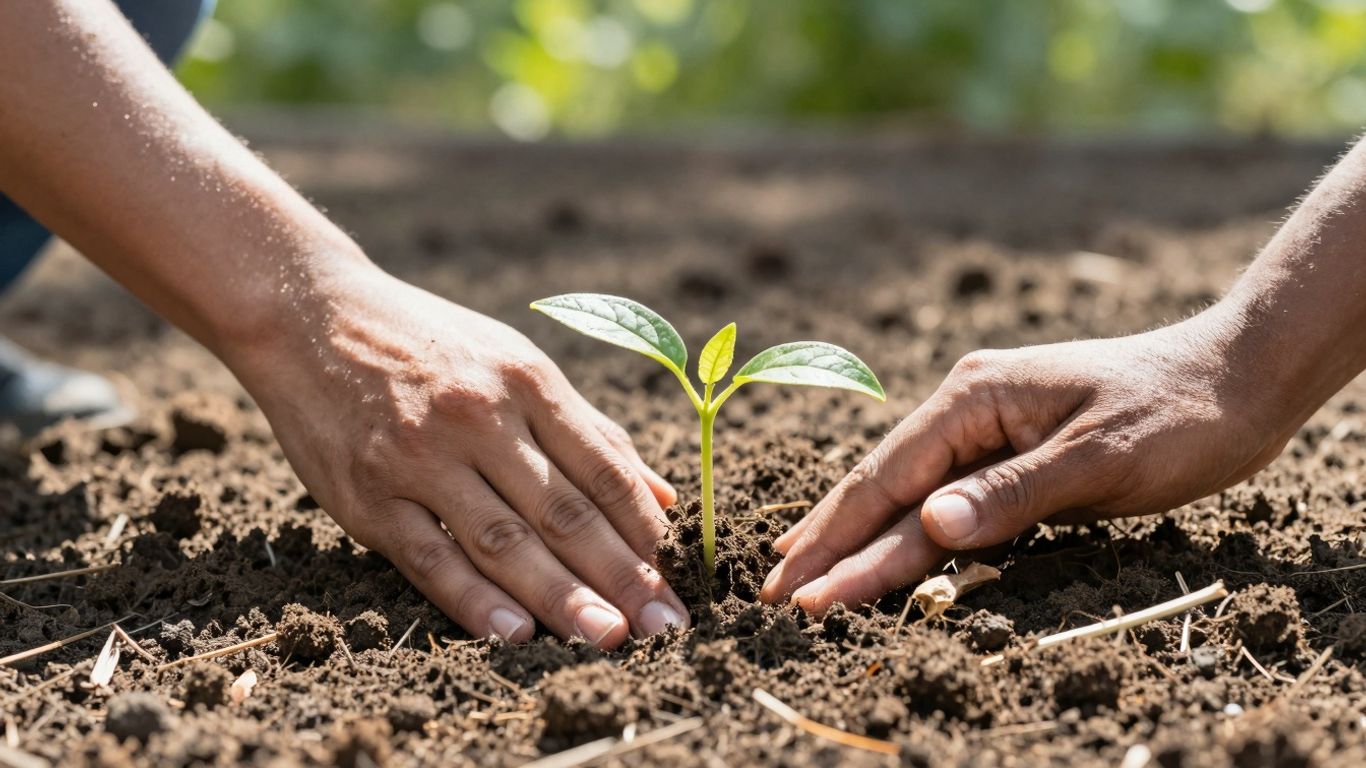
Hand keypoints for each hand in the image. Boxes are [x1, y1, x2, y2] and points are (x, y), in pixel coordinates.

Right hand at [232, 264, 687, 646]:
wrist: (309, 312)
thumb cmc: (428, 341)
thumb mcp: (515, 361)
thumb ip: (589, 432)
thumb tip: (662, 499)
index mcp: (527, 381)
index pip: (603, 470)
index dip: (645, 532)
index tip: (676, 582)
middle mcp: (480, 418)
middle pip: (564, 512)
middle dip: (621, 577)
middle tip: (663, 629)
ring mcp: (421, 458)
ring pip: (504, 541)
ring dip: (561, 597)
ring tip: (609, 639)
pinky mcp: (369, 495)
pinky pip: (431, 557)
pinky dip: (474, 600)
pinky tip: (518, 633)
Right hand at [760, 310, 1296, 613]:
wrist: (1237, 378)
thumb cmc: (1176, 413)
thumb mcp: (1100, 458)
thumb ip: (1012, 494)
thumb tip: (928, 525)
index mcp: (974, 398)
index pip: (885, 479)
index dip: (837, 539)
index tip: (794, 587)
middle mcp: (966, 409)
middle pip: (882, 487)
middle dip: (829, 544)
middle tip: (774, 596)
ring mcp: (985, 429)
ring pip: (907, 497)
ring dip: (857, 542)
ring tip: (803, 575)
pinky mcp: (1008, 452)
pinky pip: (943, 502)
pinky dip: (904, 533)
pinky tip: (873, 549)